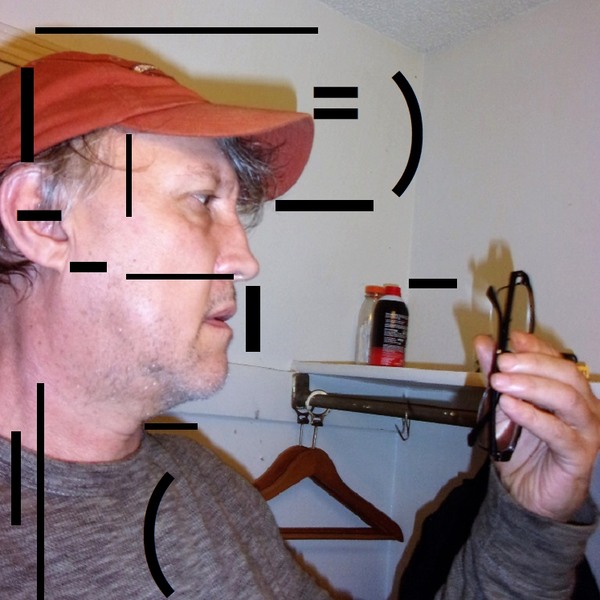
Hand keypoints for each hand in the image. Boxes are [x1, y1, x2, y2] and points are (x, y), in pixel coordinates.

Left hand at [474, 331, 599, 521]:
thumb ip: (496, 374)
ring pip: (568, 398)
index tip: (511, 338)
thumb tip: (484, 342)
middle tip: (502, 362)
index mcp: (567, 389)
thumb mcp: (502, 404)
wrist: (527, 492)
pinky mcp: (579, 454)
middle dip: (532, 363)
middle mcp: (583, 406)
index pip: (557, 359)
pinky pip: (558, 432)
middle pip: (566, 374)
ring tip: (501, 384)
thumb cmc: (521, 446)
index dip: (536, 346)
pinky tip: (510, 407)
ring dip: (531, 386)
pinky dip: (532, 416)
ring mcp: (585, 430)